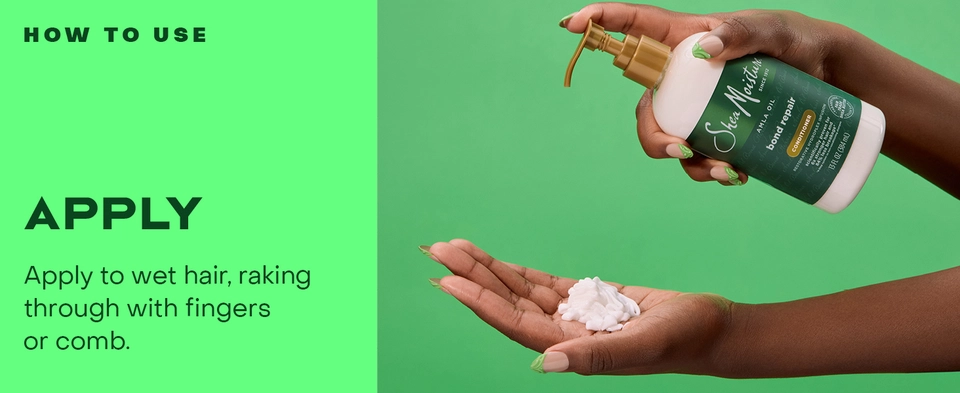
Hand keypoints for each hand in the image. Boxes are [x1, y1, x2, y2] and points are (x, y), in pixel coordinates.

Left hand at [421, 239, 733, 374]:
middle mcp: (563, 335)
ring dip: (489, 270)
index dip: (479, 301)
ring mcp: (572, 317)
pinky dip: (517, 272)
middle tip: (439, 250)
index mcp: (570, 349)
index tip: (447, 279)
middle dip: (473, 276)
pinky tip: (494, 260)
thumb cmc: (684, 340)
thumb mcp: (642, 345)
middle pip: (507, 303)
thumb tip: (545, 364)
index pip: (513, 323)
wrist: (712, 331)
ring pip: (520, 291)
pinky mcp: (586, 301)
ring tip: (456, 247)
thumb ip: (594, 356)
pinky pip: (542, 285)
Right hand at [560, 3, 852, 185]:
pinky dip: (712, 172)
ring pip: (670, 140)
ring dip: (689, 164)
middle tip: (680, 150)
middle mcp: (683, 75)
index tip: (571, 24)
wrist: (827, 76)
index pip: (633, 25)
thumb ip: (742, 32)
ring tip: (729, 173)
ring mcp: (698, 106)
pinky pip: (698, 158)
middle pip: (647, 109)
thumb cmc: (795, 42)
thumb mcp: (772, 31)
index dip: (599, 22)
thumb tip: (705, 48)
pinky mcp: (717, 129)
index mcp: (684, 39)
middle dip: (653, 137)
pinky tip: (739, 175)